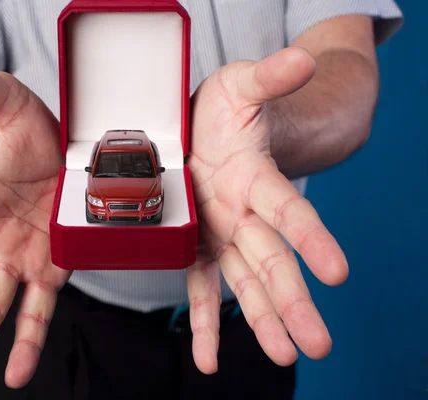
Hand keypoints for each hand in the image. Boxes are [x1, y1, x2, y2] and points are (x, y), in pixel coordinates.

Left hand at [186, 48, 348, 372]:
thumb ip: (270, 77)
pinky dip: (205, 321)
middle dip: (294, 302)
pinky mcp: (197, 245)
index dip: (313, 238)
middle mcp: (245, 214)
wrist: (211, 128)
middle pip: (274, 261)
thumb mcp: (243, 84)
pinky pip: (199, 286)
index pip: (289, 212)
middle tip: (318, 344)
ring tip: (282, 355)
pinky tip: (207, 358)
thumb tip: (304, 58)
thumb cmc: (227, 109)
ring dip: (262, 320)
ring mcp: (222, 234)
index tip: (338, 271)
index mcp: (258, 178)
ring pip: (244, 282)